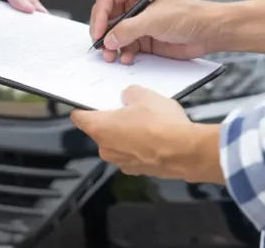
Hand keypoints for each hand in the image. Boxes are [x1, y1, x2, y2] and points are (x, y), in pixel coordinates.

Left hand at [70, 86, 221, 180]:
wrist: (185, 151)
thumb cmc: (161, 124)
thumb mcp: (145, 95)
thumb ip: (130, 93)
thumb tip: (128, 96)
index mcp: (100, 128)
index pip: (79, 117)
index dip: (83, 108)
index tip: (89, 103)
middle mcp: (106, 149)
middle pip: (101, 130)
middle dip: (113, 119)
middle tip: (130, 108)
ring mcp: (122, 163)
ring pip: (119, 143)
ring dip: (128, 134)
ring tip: (149, 122)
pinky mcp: (138, 171)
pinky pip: (134, 154)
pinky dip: (141, 146)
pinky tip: (157, 137)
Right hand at [90, 0, 217, 63]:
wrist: (208, 32)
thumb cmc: (189, 15)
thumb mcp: (155, 19)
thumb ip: (129, 29)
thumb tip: (109, 38)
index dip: (99, 15)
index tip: (98, 32)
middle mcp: (136, 3)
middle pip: (107, 17)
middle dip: (103, 33)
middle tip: (102, 47)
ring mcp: (139, 21)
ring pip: (115, 34)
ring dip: (112, 46)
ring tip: (113, 56)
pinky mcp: (144, 38)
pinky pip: (126, 45)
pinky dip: (123, 53)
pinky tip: (127, 57)